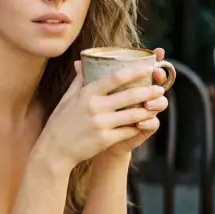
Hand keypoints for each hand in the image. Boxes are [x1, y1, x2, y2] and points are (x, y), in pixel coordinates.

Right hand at [40, 53, 167, 169]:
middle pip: (129, 95)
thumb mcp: (67, 98)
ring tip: (156, 106)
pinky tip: (144, 123)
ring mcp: (101, 124)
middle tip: (160, 89)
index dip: (134, 72)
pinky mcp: (105, 139)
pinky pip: (128, 130)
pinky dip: (137, 126)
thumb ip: (78, 80)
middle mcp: (95, 107)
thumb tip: (80, 63)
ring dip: (147, 110)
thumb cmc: (60, 123)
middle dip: (148, 91)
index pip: (114, 78)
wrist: (54, 150)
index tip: (147, 68)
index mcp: (87, 94)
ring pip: (133, 114)